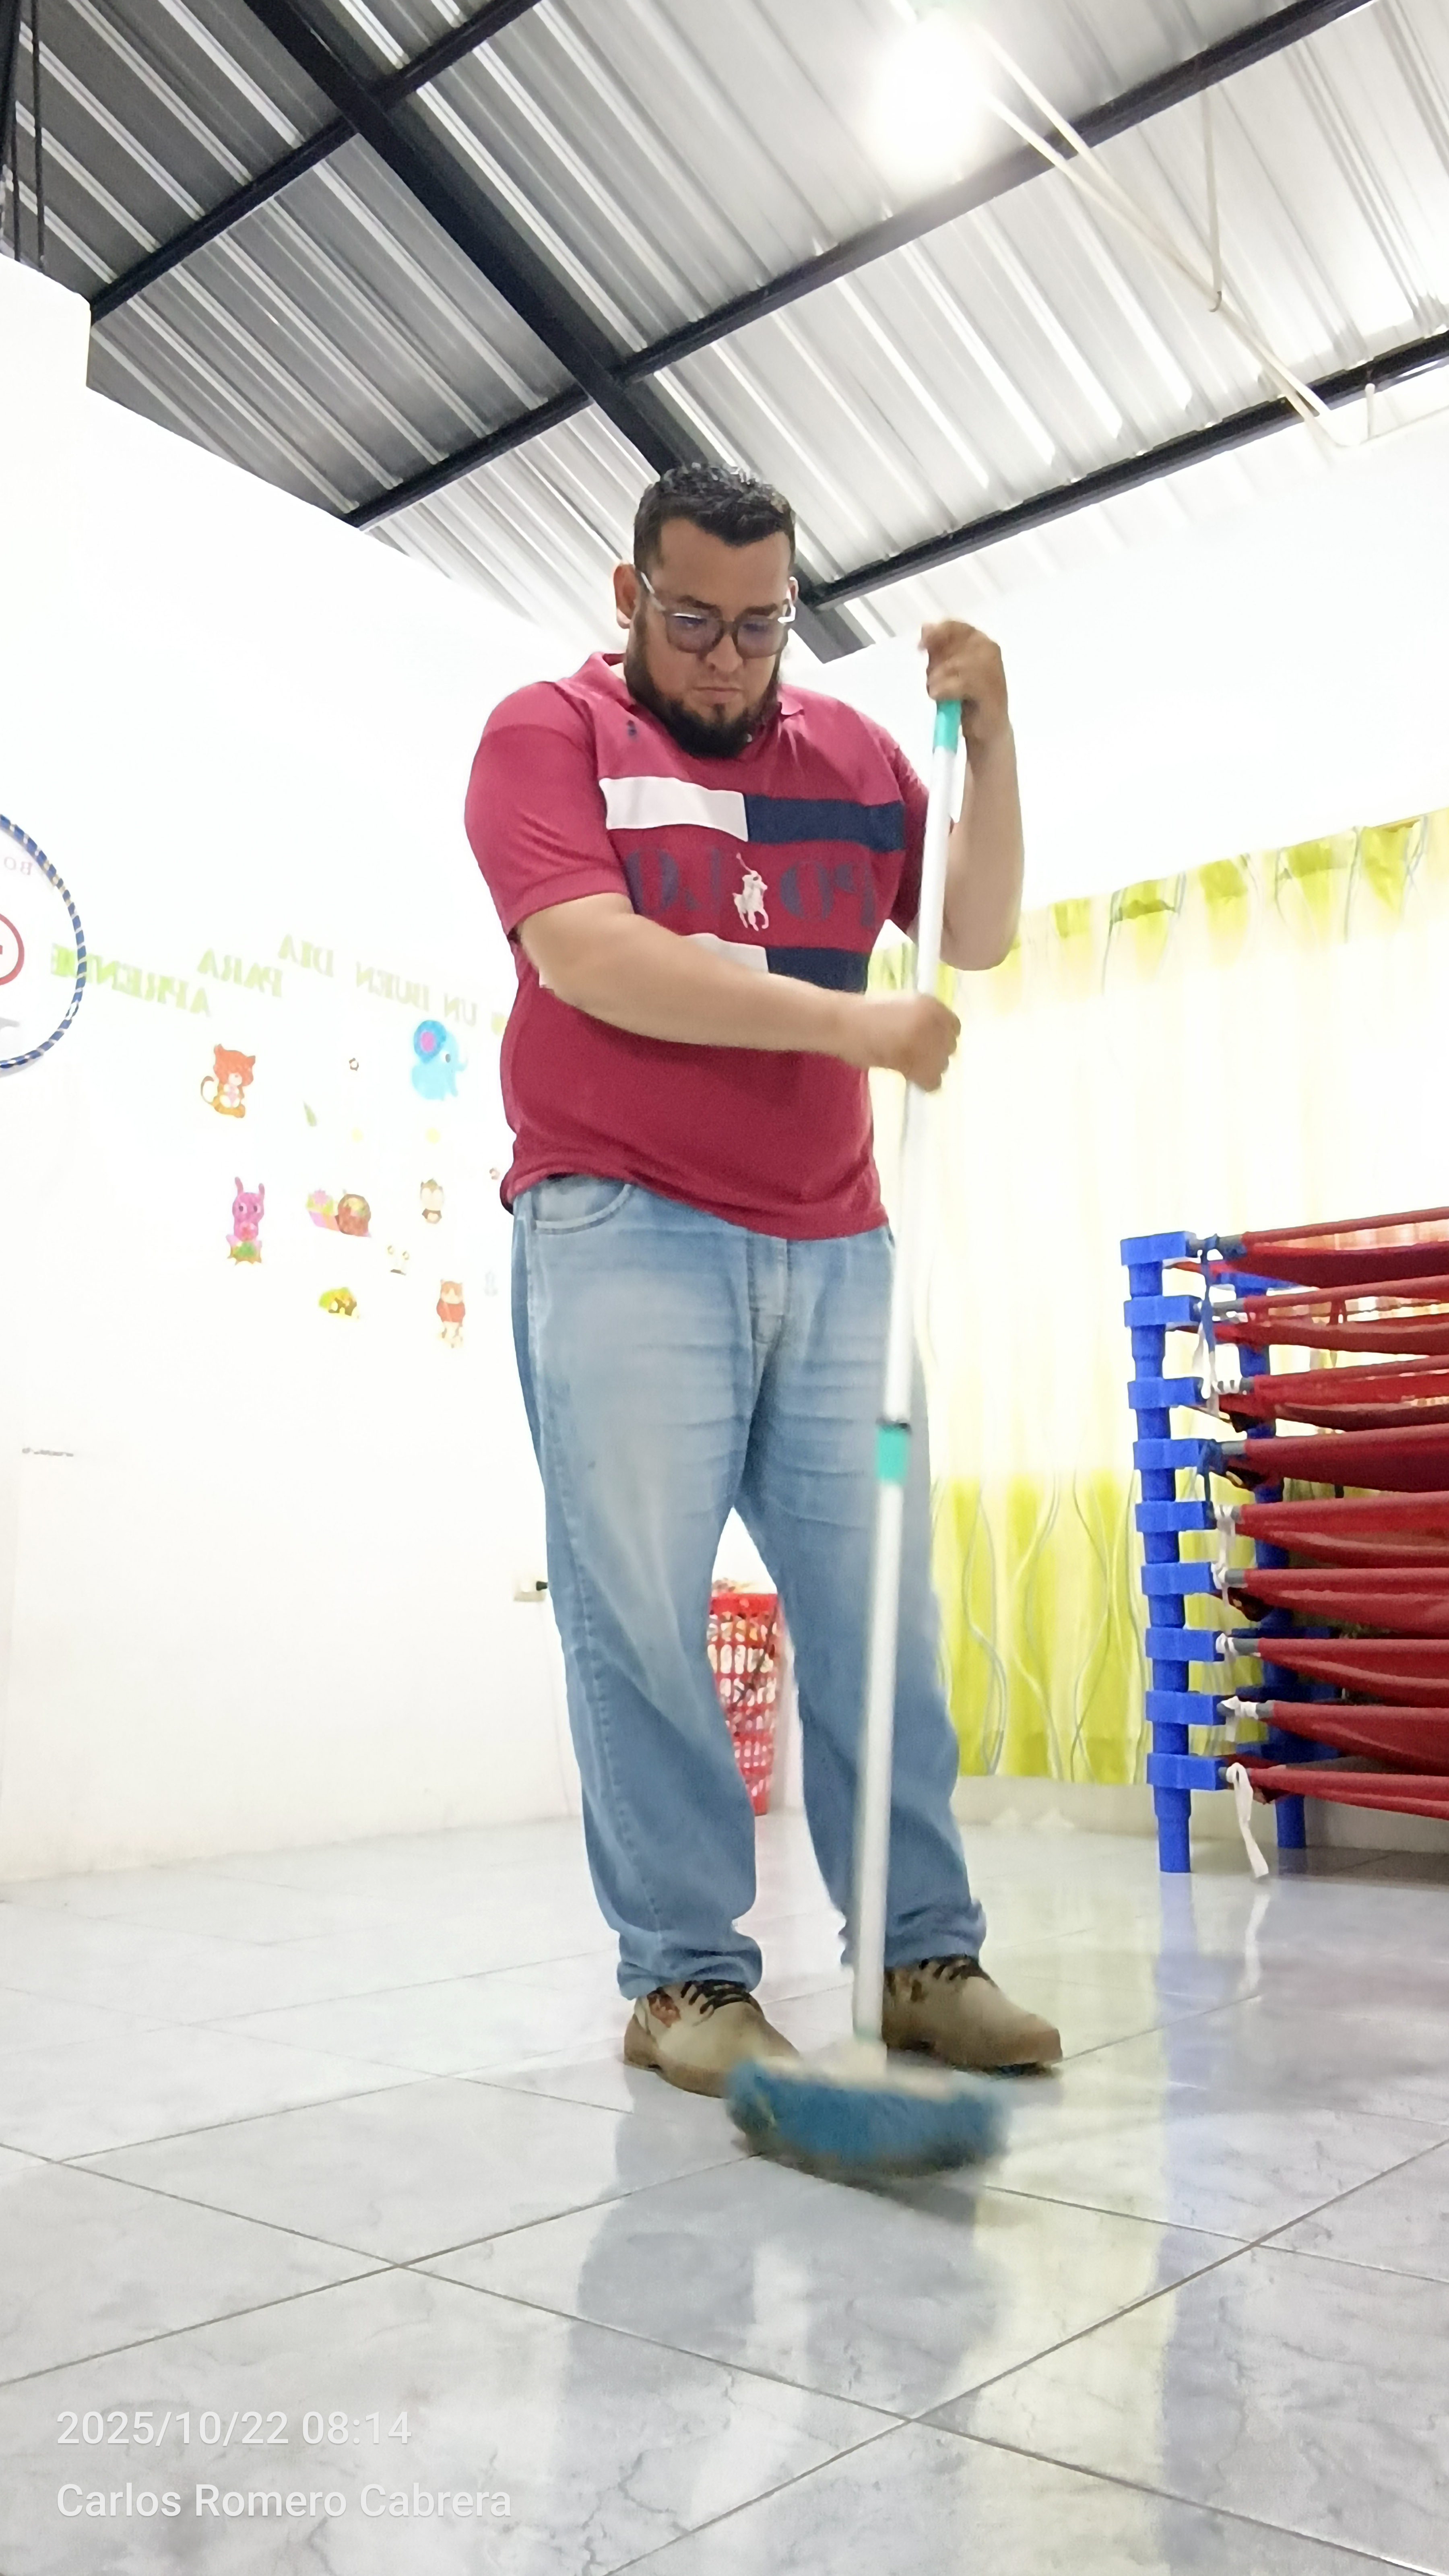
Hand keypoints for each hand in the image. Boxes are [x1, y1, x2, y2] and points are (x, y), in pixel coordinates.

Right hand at [836, 992, 960, 1090]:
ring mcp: (924, 1042)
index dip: (941, 1037)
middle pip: (950, 1047)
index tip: (927, 1043)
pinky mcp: (915, 1062)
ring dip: (928, 1068)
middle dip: (935, 1053)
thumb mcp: (903, 1004)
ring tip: (907, 1065)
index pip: (954, 1027)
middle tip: (913, 1056)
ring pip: (942, 1065)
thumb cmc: (865, 1013)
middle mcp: (933, 1021)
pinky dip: (923, 1082)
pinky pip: (932, 1082)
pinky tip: (908, 1076)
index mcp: (931, 1003)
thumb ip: (923, 1017)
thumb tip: (936, 1036)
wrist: (845, 1023)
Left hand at [921, 619, 1009, 752]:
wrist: (985, 728)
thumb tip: (925, 626)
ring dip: (939, 681)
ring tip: (938, 694)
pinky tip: (940, 697)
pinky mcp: (992, 690)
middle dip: (937, 665)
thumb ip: (937, 649)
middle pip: (952, 647)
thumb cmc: (965, 698)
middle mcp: (989, 650)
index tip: (921, 646)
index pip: (956, 627)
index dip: (936, 634)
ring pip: (954, 665)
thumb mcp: (945, 669)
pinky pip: (962, 683)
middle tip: (934, 682)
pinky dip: (946, 690)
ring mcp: (993, 669)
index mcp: (979, 641)